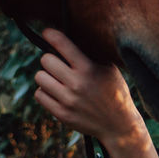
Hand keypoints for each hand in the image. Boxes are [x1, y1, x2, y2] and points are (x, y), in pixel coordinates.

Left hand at [34, 29, 147, 152]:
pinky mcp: (62, 115)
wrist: (119, 125)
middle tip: (58, 63)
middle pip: (46, 60)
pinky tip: (56, 91)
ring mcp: (68, 101)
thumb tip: (70, 37)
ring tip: (57, 78)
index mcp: (89, 69)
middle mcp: (77, 84)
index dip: (51, 34)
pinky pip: (39, 95)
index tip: (47, 32)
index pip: (62, 44)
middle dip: (51, 59)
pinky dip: (45, 91)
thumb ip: (91, 54)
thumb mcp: (109, 68)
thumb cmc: (114, 91)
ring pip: (40, 77)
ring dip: (46, 76)